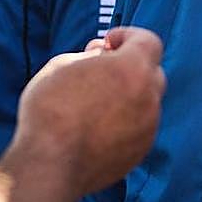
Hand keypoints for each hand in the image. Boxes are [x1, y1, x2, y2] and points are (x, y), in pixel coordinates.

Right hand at [14, 27, 163, 195]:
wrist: (50, 165)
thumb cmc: (51, 110)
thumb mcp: (61, 66)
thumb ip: (89, 56)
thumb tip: (100, 55)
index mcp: (133, 68)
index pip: (149, 41)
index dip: (129, 36)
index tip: (109, 43)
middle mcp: (149, 97)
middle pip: (151, 72)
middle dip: (130, 66)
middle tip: (101, 70)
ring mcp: (148, 127)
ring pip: (146, 102)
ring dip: (128, 96)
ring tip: (93, 103)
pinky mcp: (140, 151)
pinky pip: (139, 127)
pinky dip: (125, 121)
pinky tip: (96, 127)